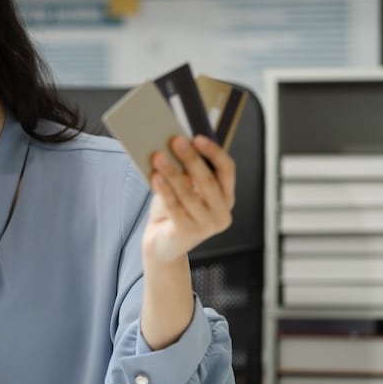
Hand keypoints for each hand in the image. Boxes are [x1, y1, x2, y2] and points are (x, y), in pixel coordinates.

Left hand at [142, 135, 235, 264]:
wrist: (162, 245)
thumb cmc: (174, 212)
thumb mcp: (184, 189)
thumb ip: (185, 172)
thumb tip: (174, 146)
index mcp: (226, 197)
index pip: (227, 169)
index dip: (214, 152)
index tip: (197, 138)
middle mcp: (221, 212)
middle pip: (208, 180)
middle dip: (191, 158)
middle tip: (175, 141)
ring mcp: (206, 226)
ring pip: (189, 193)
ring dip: (172, 172)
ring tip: (158, 156)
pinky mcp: (188, 233)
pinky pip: (175, 207)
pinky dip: (164, 190)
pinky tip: (155, 177)